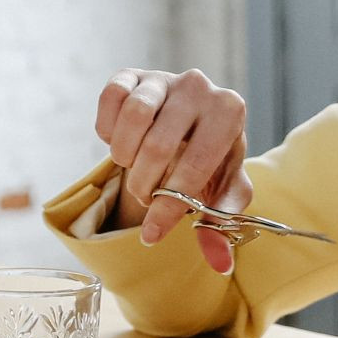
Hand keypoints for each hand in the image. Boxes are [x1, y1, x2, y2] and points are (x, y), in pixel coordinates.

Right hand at [94, 67, 250, 245]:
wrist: (191, 123)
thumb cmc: (209, 160)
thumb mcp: (222, 192)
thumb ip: (221, 226)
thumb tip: (220, 264)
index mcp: (229, 112)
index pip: (195, 166)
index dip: (169, 207)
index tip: (152, 235)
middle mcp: (199, 86)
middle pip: (157, 146)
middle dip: (145, 185)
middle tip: (147, 197)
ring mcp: (163, 77)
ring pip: (132, 118)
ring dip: (125, 157)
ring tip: (135, 167)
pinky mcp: (131, 74)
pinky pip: (109, 100)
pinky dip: (108, 129)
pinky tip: (120, 141)